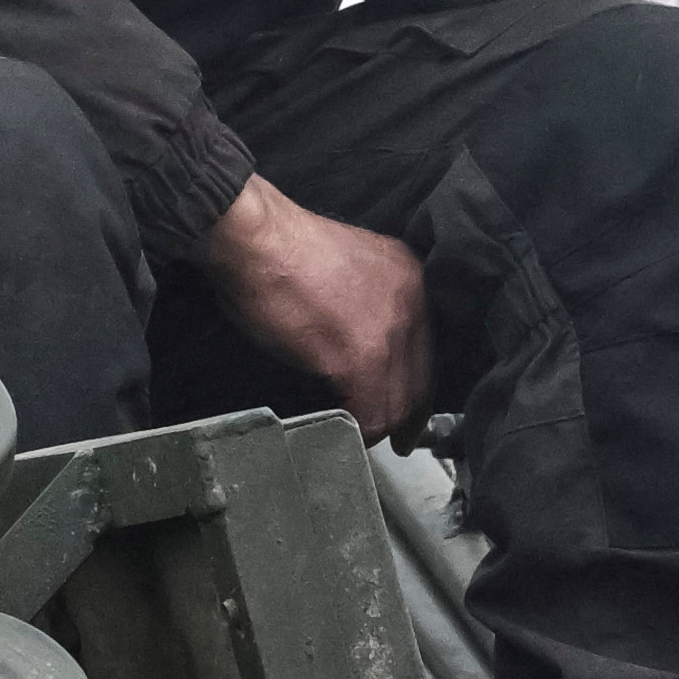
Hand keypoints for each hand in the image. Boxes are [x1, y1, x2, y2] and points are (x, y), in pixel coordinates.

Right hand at [205, 176, 432, 428]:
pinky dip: (357, 429)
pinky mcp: (361, 359)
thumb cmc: (277, 248)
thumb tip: (349, 343)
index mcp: (407, 276)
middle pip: (420, 377)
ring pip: (398, 402)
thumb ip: (360, 300)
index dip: (413, 381)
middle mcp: (411, 302)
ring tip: (356, 434)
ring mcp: (389, 332)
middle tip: (396, 440)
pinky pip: (372, 413)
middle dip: (406, 414)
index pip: (423, 344)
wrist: (255, 239)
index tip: (405, 406)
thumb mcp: (342, 265)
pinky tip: (341, 431)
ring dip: (376, 425)